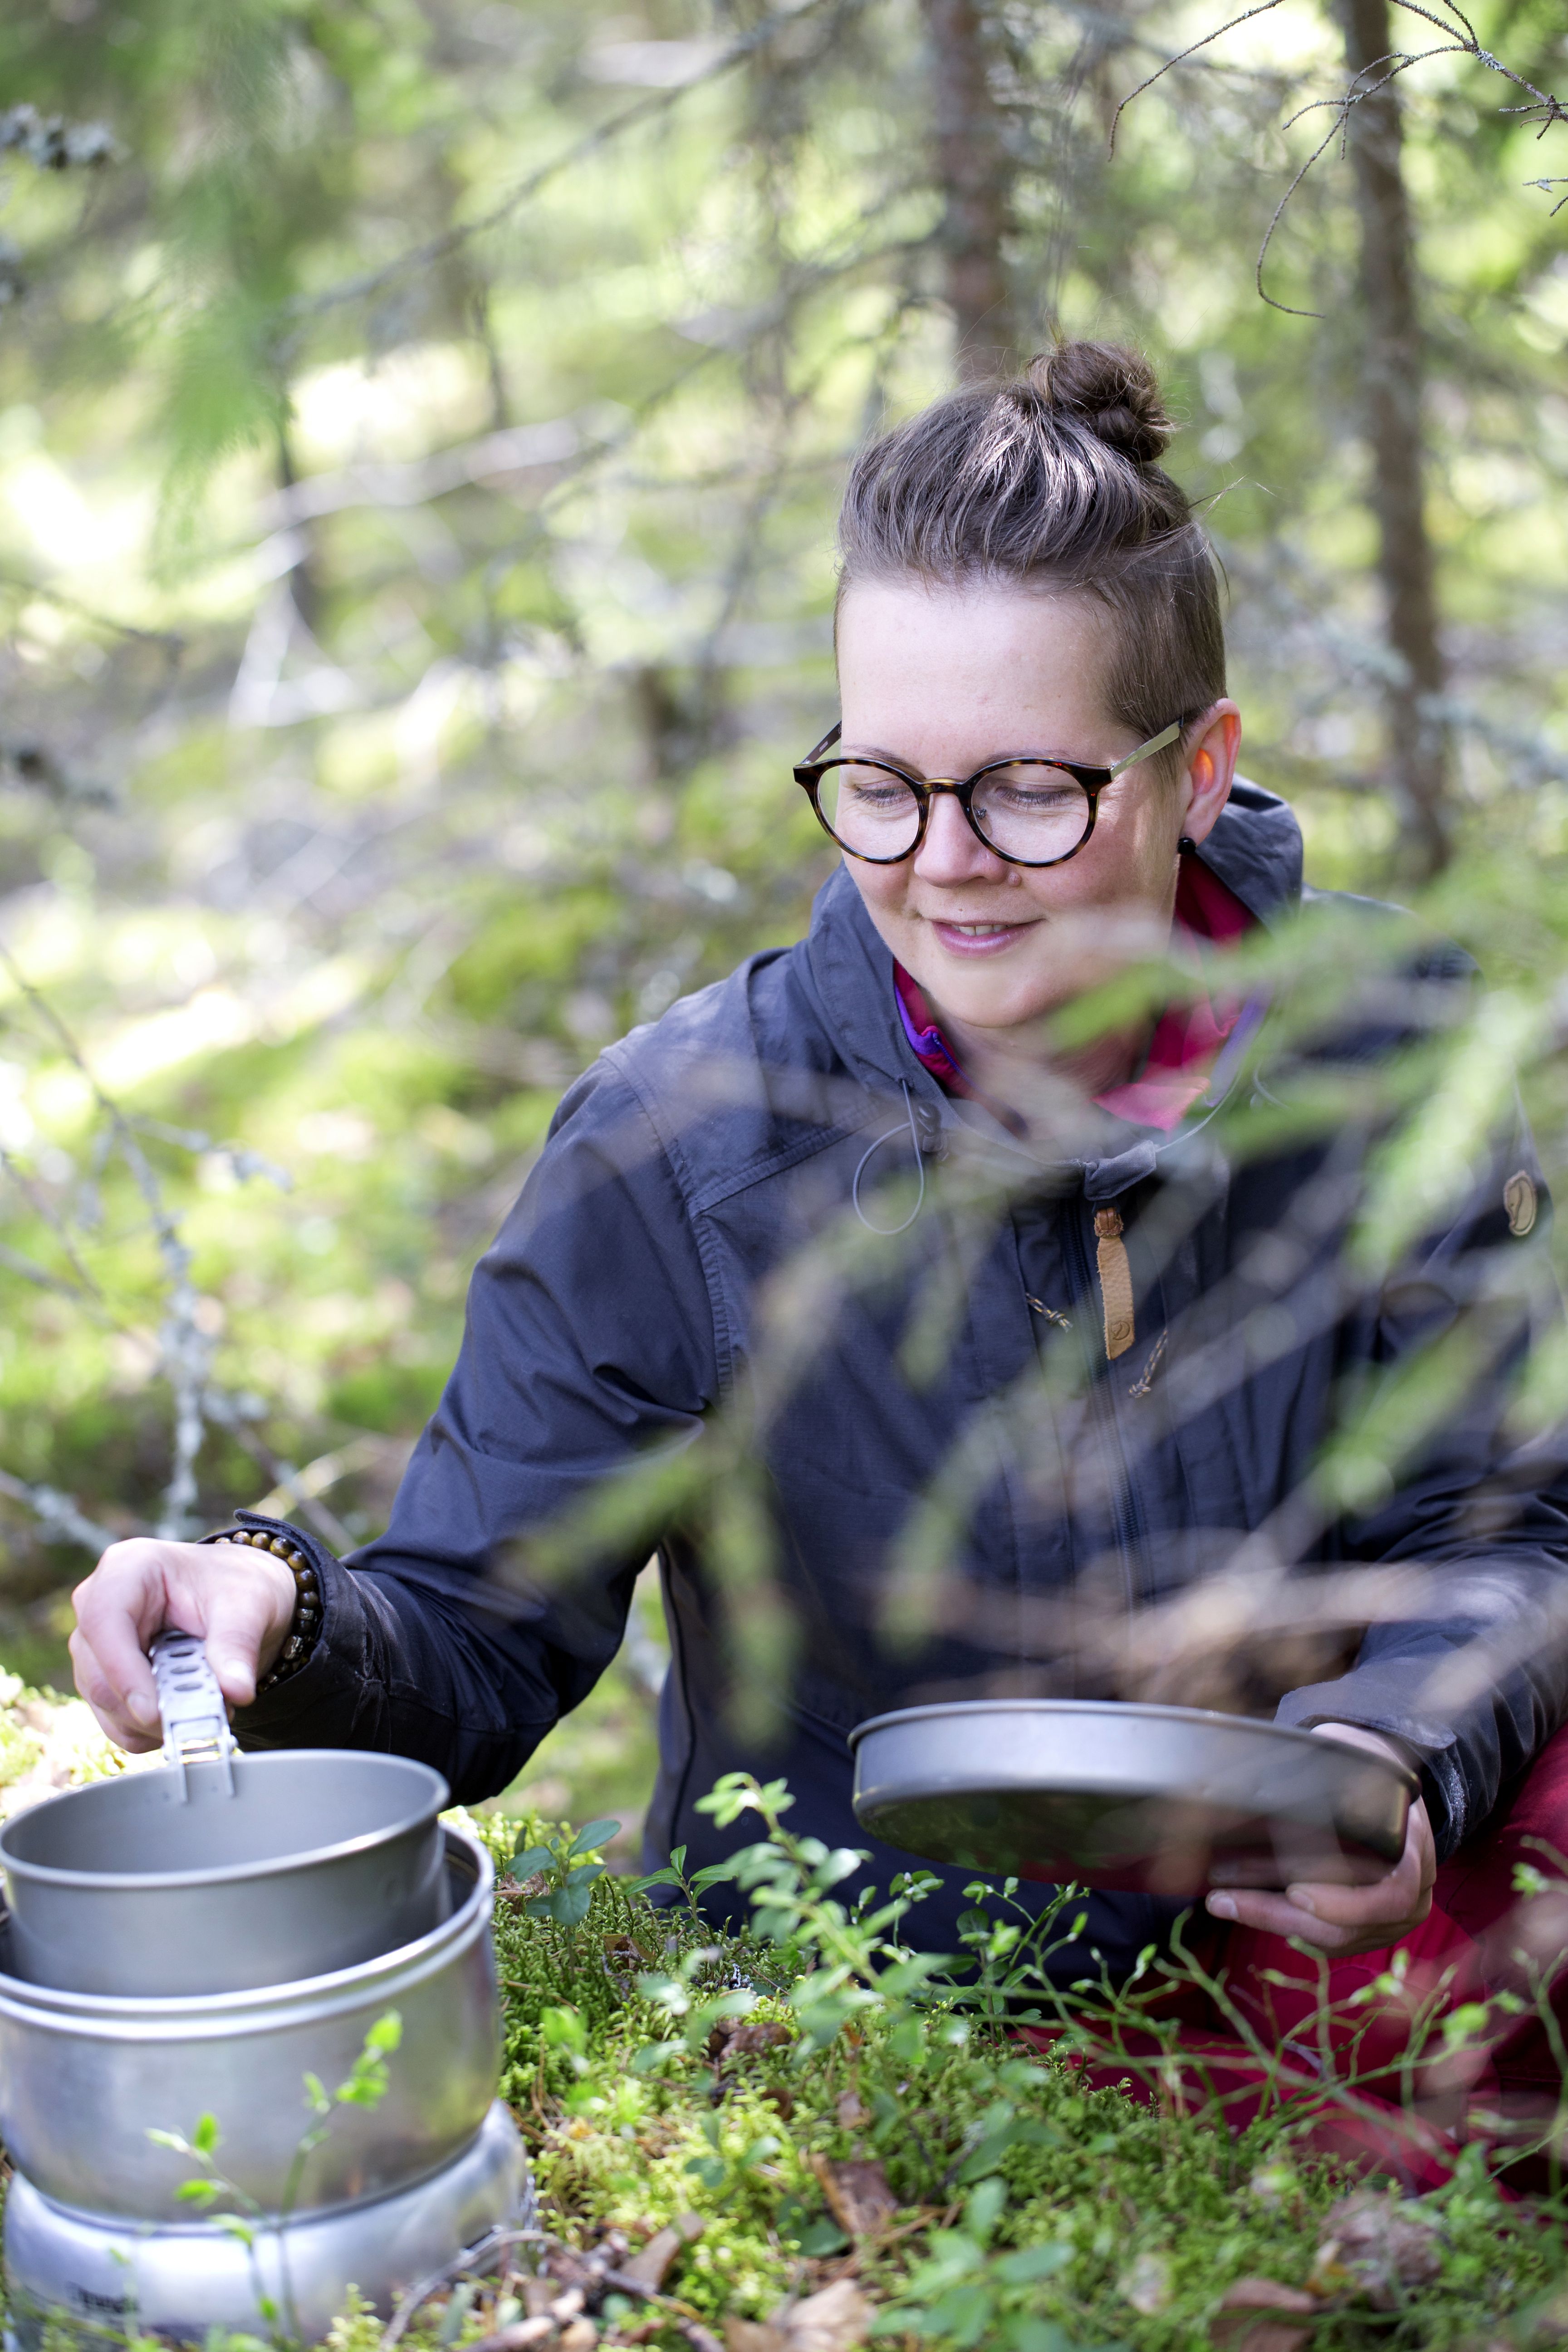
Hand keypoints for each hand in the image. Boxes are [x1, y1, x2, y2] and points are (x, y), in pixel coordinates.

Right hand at [70, 1538, 297, 1751]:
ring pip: (103, 1701)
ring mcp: (96, 1643)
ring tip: (207, 1709)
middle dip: (146, 1708)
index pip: (105, 1621)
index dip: (123, 1671)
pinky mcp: (103, 1676)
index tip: (152, 1711)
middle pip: (97, 1671)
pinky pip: (113, 1719)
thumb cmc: (237, 1588)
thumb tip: (236, 1691)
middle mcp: (100, 1603)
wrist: (239, 1599)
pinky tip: (186, 1715)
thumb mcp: (248, 1606)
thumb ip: (237, 1646)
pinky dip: (148, 1731)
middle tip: (199, 1721)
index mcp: (129, 1567)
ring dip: (152, 1722)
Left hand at [1204, 1722, 1435, 1956]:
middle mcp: (1412, 1893)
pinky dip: (1285, 1925)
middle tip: (1224, 1898)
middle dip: (1281, 1915)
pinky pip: (1327, 1939)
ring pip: (1332, 1938)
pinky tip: (1243, 1904)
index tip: (1295, 1892)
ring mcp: (1392, 1918)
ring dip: (1272, 1921)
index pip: (1391, 1894)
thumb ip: (1326, 1765)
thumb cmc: (1364, 1764)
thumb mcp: (1354, 1754)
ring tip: (1220, 1900)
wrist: (1391, 1784)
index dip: (1346, 1904)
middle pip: (1349, 1927)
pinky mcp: (1370, 1928)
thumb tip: (1267, 1779)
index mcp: (1414, 1849)